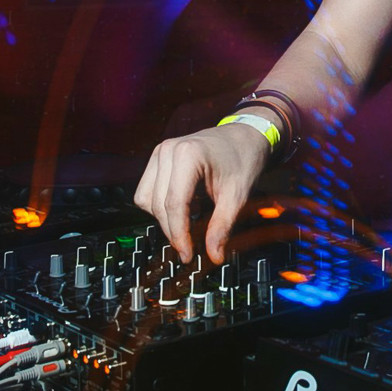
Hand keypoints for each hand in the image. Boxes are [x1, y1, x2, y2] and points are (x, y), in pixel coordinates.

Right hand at [135, 123, 269, 262]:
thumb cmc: (243, 158)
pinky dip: (160, 206)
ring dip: (164, 218)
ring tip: (190, 222)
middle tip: (190, 249)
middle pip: (158, 205)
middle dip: (173, 231)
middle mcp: (168, 151)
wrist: (244, 135)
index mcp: (188, 155)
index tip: (188, 255)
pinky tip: (185, 207)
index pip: (174, 204)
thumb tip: (214, 255)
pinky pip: (147, 191)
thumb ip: (223, 227)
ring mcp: (160, 153)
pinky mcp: (158, 159)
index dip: (179, 235)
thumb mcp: (238, 195)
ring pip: (146, 199)